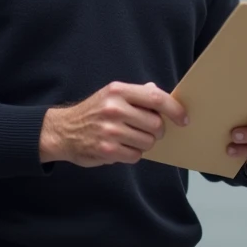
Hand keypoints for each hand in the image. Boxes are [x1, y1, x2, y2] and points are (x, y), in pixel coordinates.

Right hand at [39, 81, 187, 166]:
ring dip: (144, 143)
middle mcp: (114, 109)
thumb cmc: (93, 111)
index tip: (183, 119)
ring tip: (130, 138)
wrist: (62, 130)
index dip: (174, 109)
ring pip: (147, 142)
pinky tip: (120, 147)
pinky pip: (135, 156)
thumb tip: (160, 93)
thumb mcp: (112, 94)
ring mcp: (110, 130)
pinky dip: (132, 154)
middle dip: (157, 131)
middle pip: (155, 124)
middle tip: (149, 130)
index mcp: (118, 91)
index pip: (156, 98)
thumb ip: (137, 94)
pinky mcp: (106, 150)